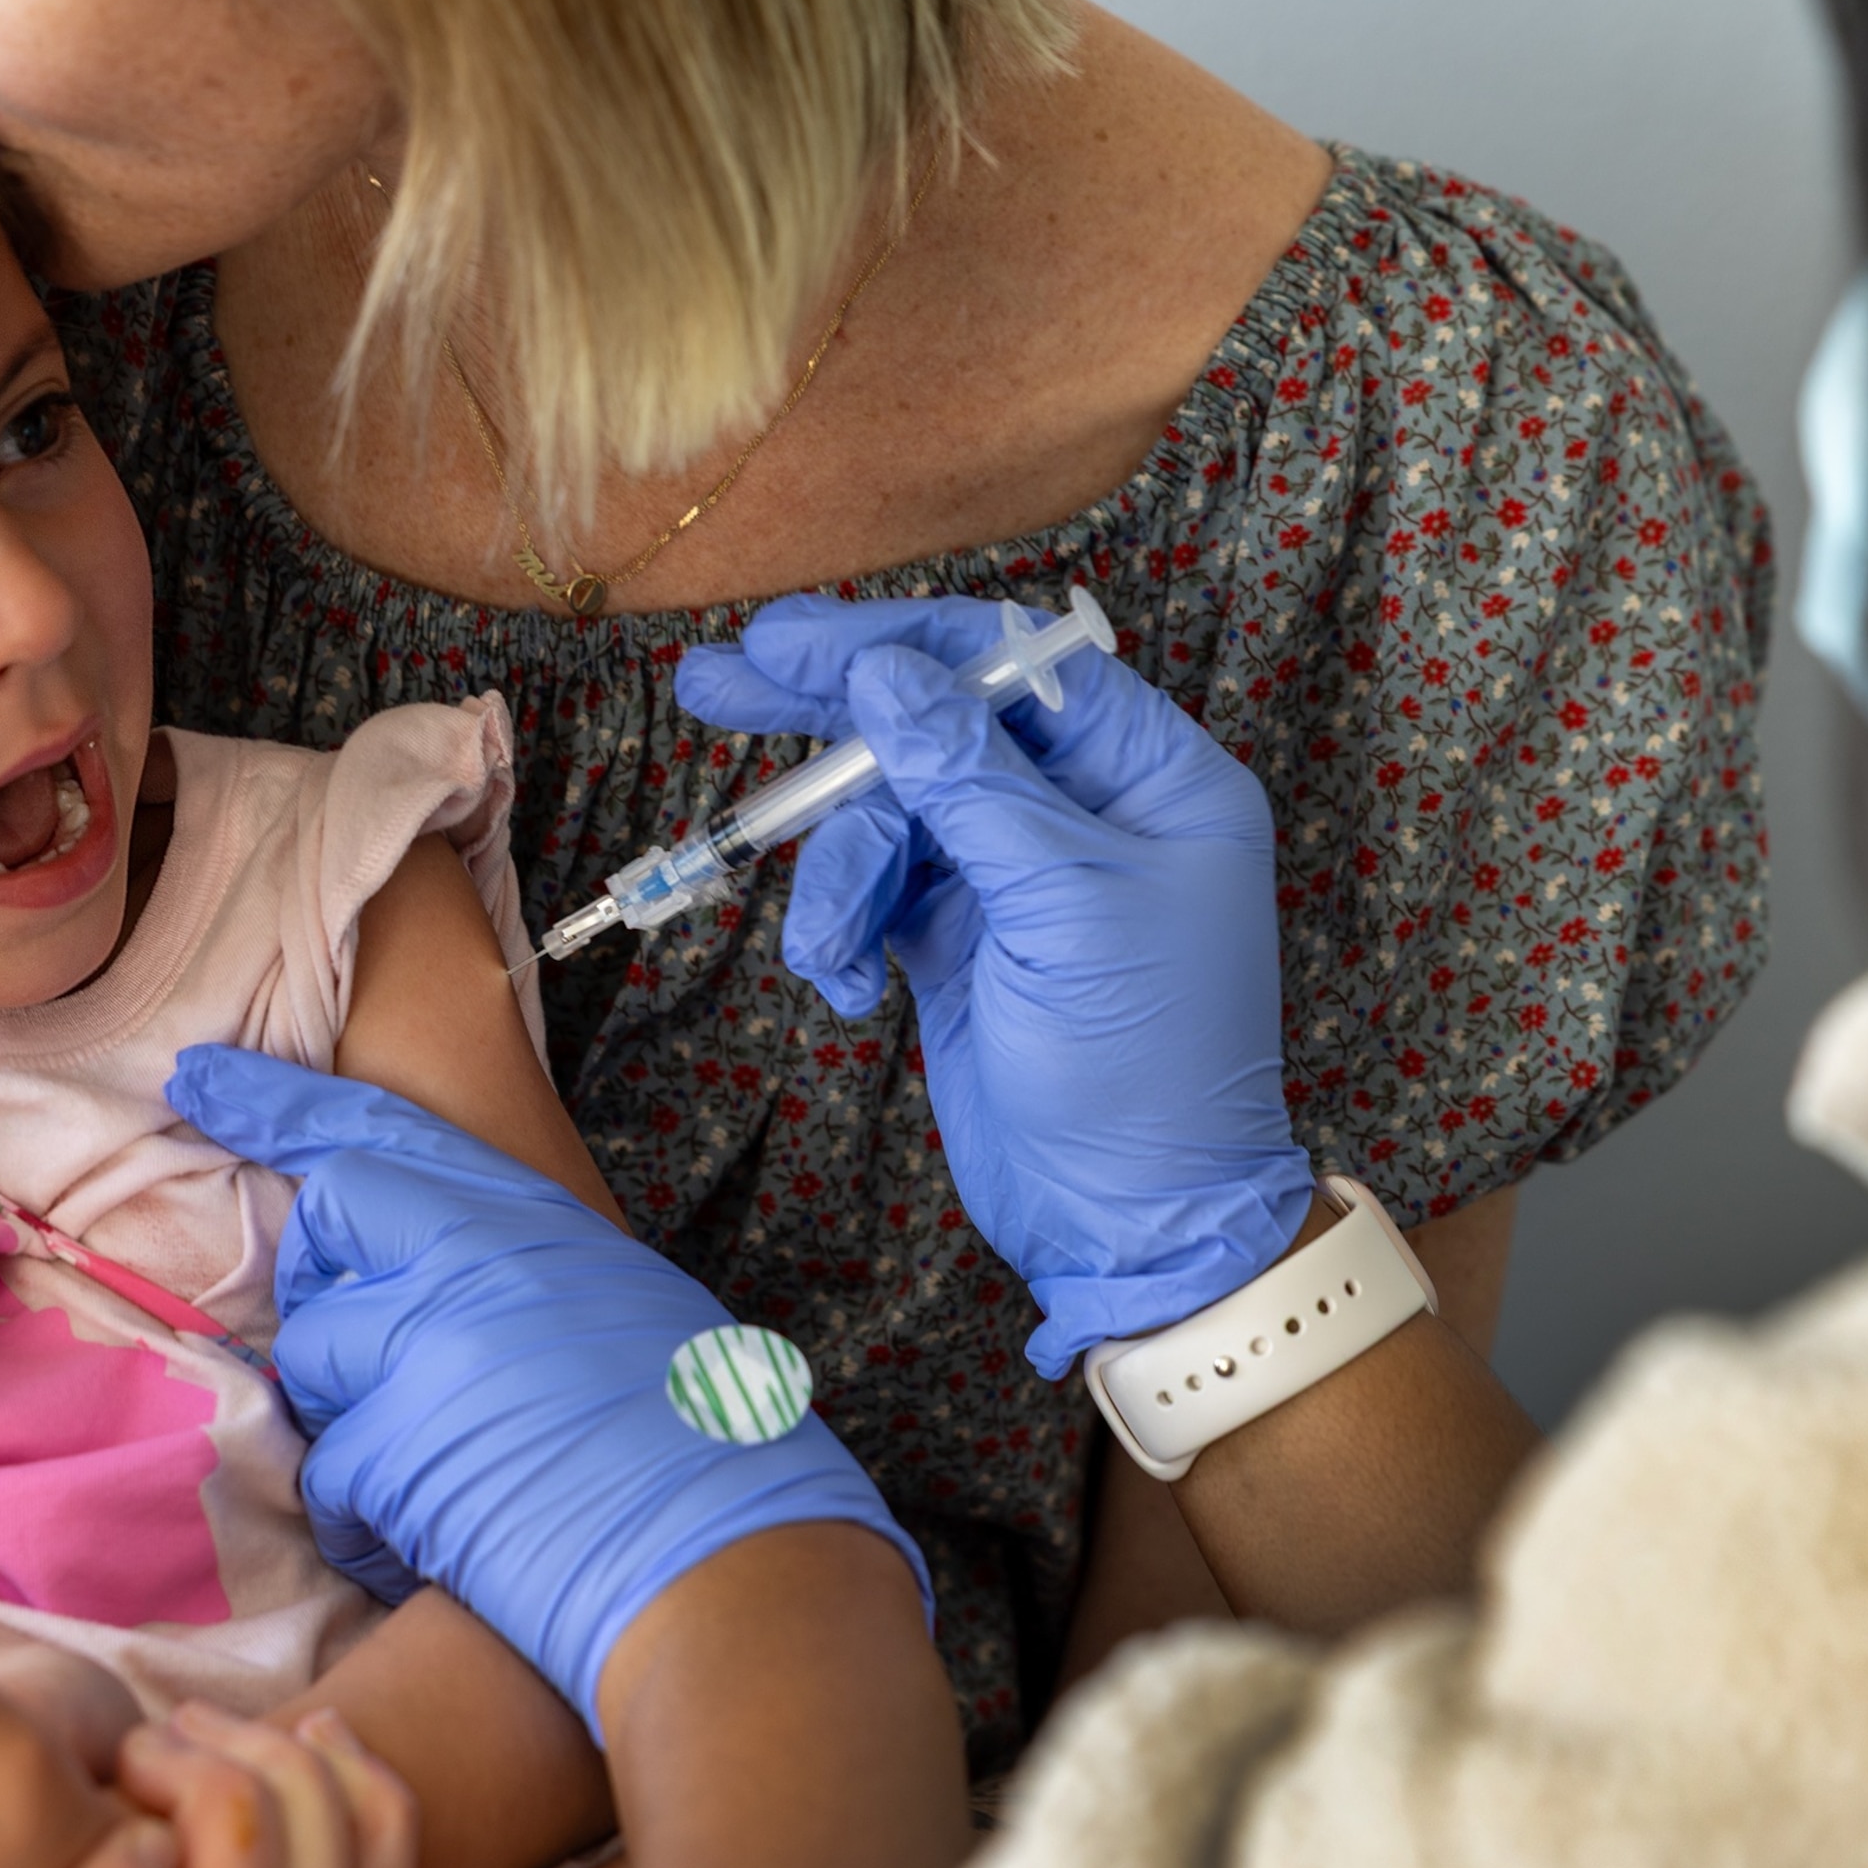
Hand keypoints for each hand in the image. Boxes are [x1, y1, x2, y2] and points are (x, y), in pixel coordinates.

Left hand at [166, 1046, 930, 1732]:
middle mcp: (475, 1254)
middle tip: (396, 1380)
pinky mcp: (403, 1446)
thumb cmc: (710, 1452)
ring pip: (311, 1358)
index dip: (280, 1104)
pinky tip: (441, 1543)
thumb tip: (428, 1282)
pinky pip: (328, 1475)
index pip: (384, 1131)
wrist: (735, 1566)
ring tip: (450, 1477)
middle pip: (324, 1228)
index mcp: (536, 1217)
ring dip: (354, 1427)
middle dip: (330, 1301)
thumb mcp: (622, 1311)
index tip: (201, 1078)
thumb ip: (520, 1276)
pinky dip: (366, 1523)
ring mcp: (433, 1343)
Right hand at [676, 595, 1313, 1376]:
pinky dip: (844, 927)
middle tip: (715, 684)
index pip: (1014, 665)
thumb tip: (886, 672)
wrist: (1129, 1224)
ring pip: (889, 814)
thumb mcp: (1062, 904)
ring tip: (832, 950)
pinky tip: (848, 984)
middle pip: (937, 719)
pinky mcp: (960, 935)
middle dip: (829, 715)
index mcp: (1151, 775)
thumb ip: (969, 779)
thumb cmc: (1143, 1066)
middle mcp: (1085, 808)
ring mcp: (1016, 872)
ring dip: (840, 874)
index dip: (903, 642)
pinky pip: (875, 889)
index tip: (795, 642)